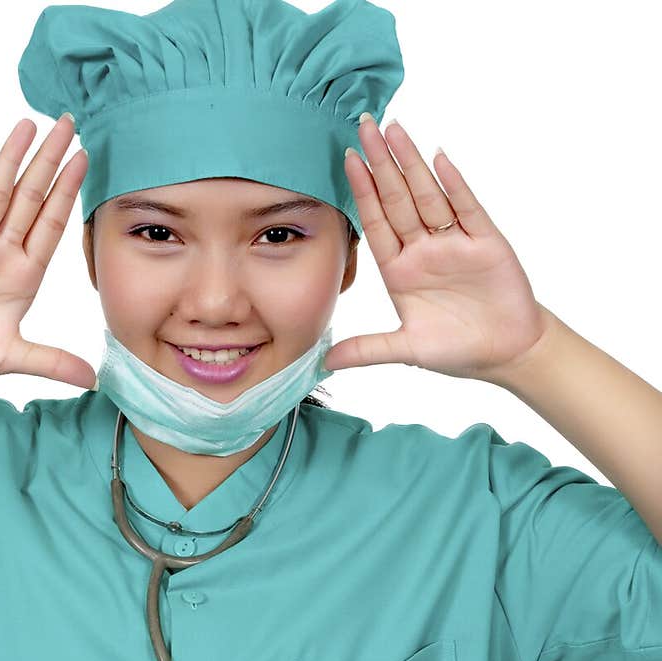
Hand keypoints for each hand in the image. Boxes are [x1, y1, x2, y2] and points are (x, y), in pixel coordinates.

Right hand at [0, 116, 95, 388]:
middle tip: (67, 122)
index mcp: (22, 274)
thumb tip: (93, 381)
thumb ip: (52, 362)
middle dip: (47, 162)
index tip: (85, 158)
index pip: (51, 224)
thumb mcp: (12, 358)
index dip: (68, 192)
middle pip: (27, 198)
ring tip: (27, 125)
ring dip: (8, 161)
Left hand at [324, 115, 551, 383]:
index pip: (376, 223)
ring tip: (394, 130)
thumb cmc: (458, 349)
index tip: (346, 159)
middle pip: (398, 199)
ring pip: (428, 196)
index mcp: (400, 271)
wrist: (507, 353)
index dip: (362, 192)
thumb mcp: (407, 350)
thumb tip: (327, 362)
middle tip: (363, 125)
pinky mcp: (485, 242)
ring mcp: (454, 242)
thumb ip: (368, 349)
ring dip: (412, 163)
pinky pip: (467, 208)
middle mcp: (424, 250)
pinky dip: (455, 185)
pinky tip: (439, 159)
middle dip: (381, 163)